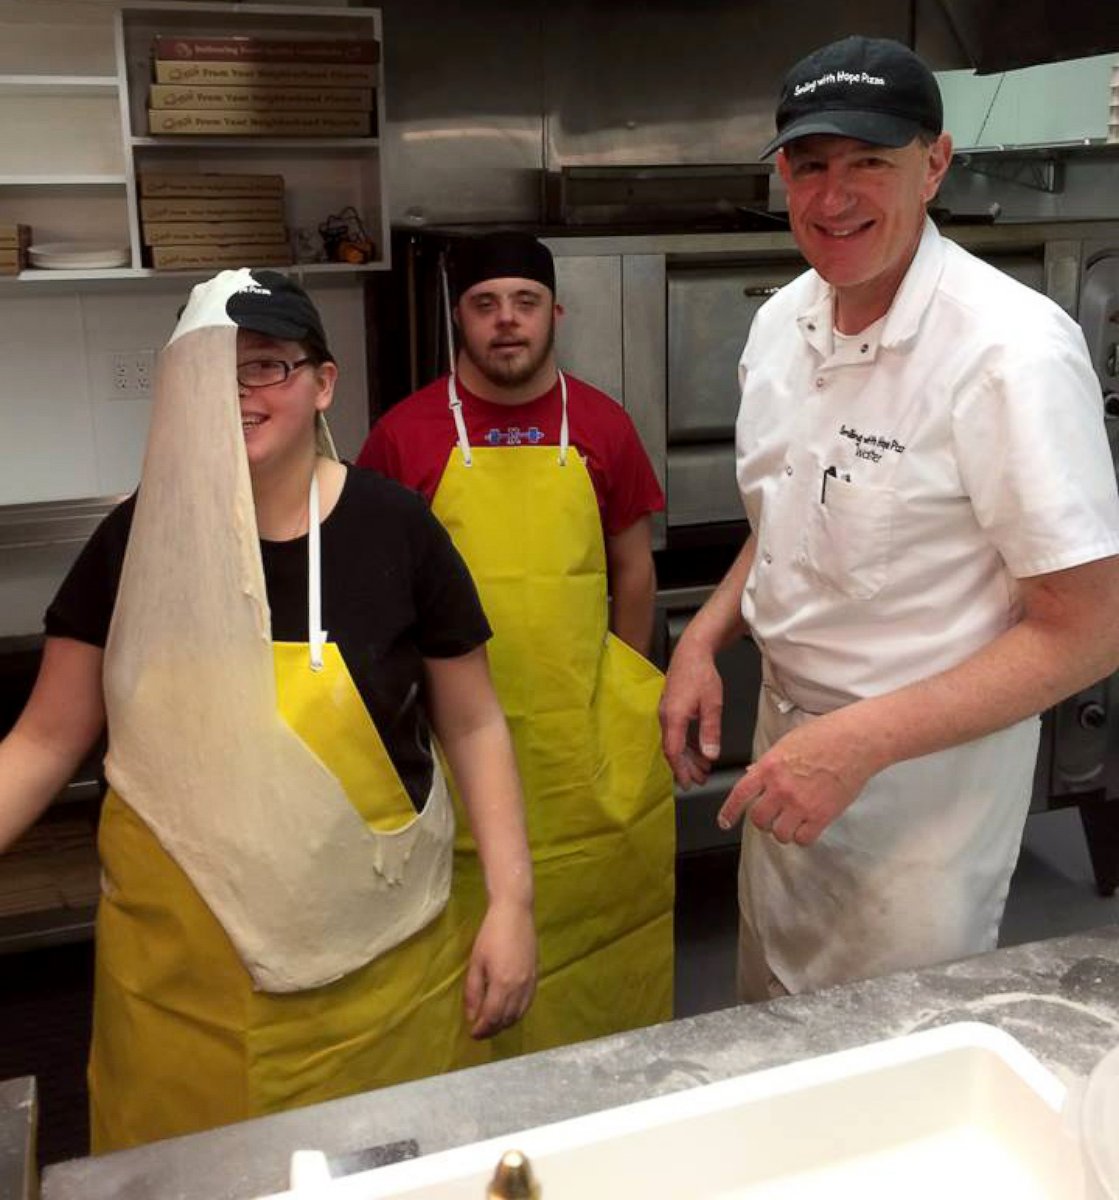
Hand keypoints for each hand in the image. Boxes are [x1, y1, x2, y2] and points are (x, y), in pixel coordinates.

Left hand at [464, 898, 536, 1038]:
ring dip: (505, 1023)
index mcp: (502, 984)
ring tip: (492, 1023)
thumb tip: (472, 1016)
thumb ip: (473, 992)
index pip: (492, 1017)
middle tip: (480, 1031)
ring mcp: (530, 983)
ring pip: (519, 1014)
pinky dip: (517, 1013)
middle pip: (507, 1019)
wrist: (515, 913)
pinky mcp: (536, 976)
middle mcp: (519, 987)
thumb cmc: (491, 935)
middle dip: (492, 1029)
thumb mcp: (476, 962)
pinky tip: (508, 1011)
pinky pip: (528, 1003)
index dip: (482, 1029)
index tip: (472, 1033)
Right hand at [660, 637, 723, 788]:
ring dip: (688, 757)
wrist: (692, 651)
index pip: (673, 751)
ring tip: (702, 769)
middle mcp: (666, 717)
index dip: (680, 770)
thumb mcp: (712, 704)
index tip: (688, 784)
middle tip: (700, 781)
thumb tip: (710, 756)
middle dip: (685, 768)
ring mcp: (667, 712)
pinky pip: (677, 732)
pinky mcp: (671, 708)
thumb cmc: (702, 675)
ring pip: (675, 742)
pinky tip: (699, 750)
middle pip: (672, 749)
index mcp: (674, 717)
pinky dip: (687, 744)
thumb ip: (710, 731)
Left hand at [716, 708, 876, 845]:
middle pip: (758, 819)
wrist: (855, 741)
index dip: (729, 811)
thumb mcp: (787, 743)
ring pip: (779, 834)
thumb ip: (768, 763)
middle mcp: (780, 788)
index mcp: (769, 767)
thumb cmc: (825, 735)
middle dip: (763, 821)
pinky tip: (808, 826)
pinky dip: (803, 836)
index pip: (740, 794)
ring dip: (783, 831)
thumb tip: (751, 773)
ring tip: (792, 822)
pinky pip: (803, 839)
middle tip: (771, 817)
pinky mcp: (821, 815)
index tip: (724, 822)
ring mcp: (800, 803)